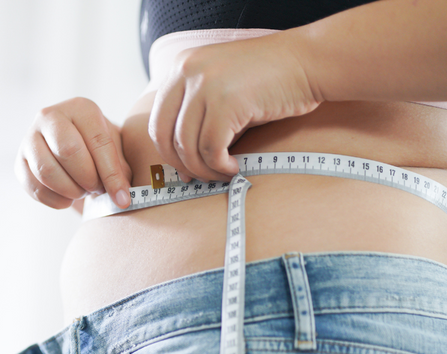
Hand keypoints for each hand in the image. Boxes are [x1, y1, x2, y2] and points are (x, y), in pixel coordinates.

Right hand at [16, 97, 131, 209]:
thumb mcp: (116, 150)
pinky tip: (68, 198)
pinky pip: (35, 187)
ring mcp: (30, 138)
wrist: (74, 148)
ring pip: (46, 171)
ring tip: (83, 191)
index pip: (97, 141)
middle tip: (97, 189)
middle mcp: (50, 116)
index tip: (122, 199)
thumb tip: (121, 198)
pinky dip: (56, 200)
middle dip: (87, 179)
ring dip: (71, 190)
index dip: (111, 174)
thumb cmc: (98, 149)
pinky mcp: (19, 162)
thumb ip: (120, 170)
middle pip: (67, 151)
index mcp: (80, 108)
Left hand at [148, 33, 321, 181]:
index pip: (157, 120)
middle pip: (164, 134)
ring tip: (221, 174)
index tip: (183, 168)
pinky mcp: (226, 102)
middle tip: (198, 178)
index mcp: (181, 67)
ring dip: (204, 169)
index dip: (167, 151)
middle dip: (181, 164)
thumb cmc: (268, 81)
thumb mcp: (220, 90)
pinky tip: (233, 168)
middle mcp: (187, 72)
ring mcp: (205, 85)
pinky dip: (220, 166)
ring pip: (187, 146)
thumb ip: (197, 117)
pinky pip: (211, 149)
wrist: (308, 61)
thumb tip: (182, 164)